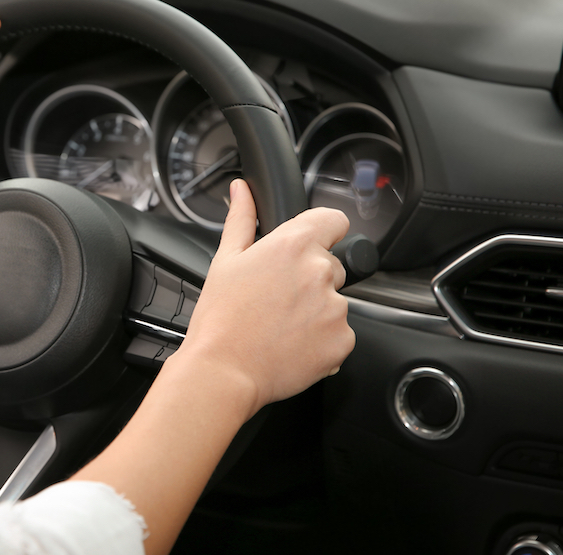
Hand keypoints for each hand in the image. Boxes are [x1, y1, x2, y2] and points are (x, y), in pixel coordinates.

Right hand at [178, 179, 353, 411]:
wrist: (223, 371)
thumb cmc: (220, 318)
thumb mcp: (225, 260)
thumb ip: (241, 218)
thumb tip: (242, 190)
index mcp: (293, 245)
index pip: (335, 220)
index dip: (322, 231)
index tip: (311, 245)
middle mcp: (320, 272)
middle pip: (333, 265)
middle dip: (311, 278)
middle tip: (277, 299)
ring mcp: (335, 308)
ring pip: (334, 301)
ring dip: (316, 311)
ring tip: (280, 326)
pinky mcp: (342, 340)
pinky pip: (339, 334)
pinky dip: (322, 340)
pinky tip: (292, 345)